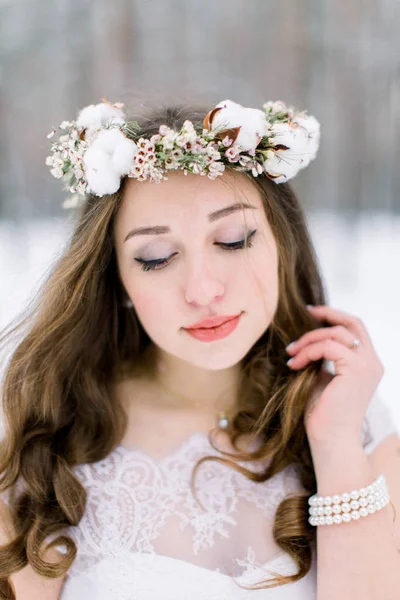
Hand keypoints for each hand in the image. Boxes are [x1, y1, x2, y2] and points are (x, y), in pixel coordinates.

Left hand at [285, 305, 383, 447]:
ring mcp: (367, 365)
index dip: (334, 317)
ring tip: (292, 353)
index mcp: (367, 364)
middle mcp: (372, 362)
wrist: (331, 441)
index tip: (311, 313)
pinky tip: (295, 364)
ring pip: (336, 333)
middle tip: (305, 312)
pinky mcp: (356, 370)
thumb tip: (307, 340)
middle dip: (328, 314)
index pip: (355, 329)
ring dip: (309, 339)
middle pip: (353, 323)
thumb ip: (322, 359)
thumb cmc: (324, 415)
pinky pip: (328, 347)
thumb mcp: (323, 379)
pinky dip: (308, 351)